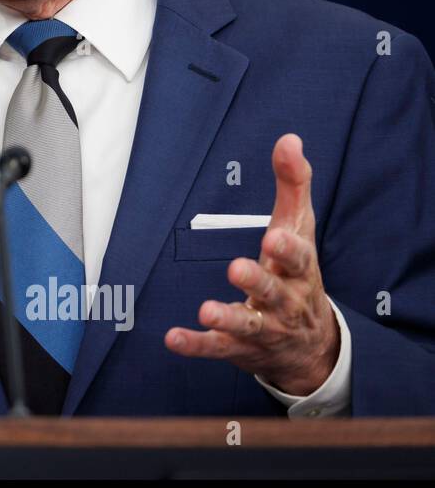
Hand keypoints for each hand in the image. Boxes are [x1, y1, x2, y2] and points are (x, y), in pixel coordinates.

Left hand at [165, 133, 340, 395]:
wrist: (313, 347)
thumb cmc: (298, 274)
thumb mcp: (299, 229)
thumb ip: (293, 185)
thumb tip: (289, 139)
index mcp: (299, 271)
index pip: (299, 258)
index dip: (289, 249)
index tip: (275, 235)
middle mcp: (285, 302)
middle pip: (274, 291)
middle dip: (258, 280)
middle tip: (237, 267)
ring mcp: (263, 328)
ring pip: (247, 324)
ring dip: (227, 316)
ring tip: (206, 309)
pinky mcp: (239, 348)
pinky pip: (217, 347)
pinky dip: (196, 344)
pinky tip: (173, 338)